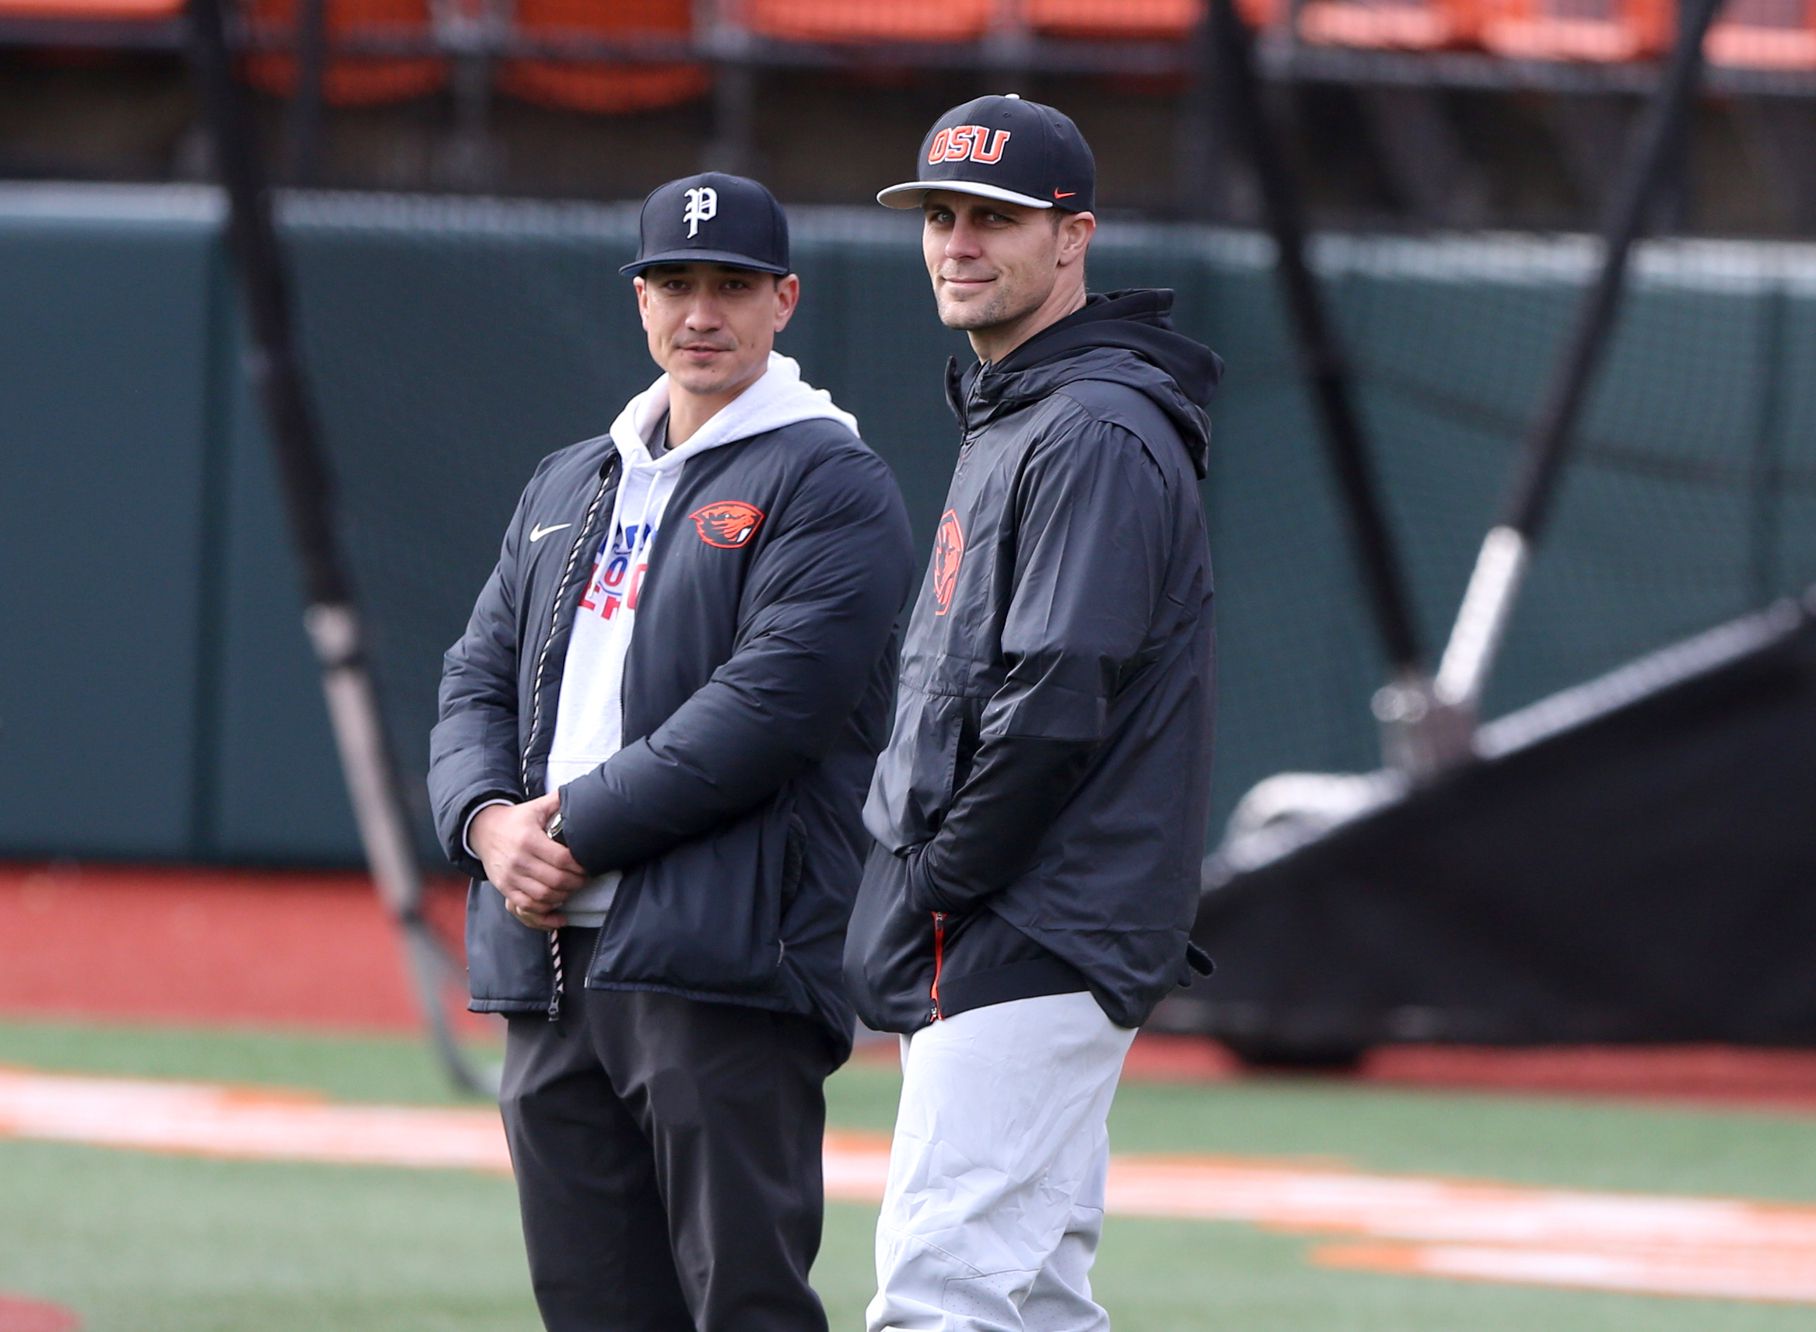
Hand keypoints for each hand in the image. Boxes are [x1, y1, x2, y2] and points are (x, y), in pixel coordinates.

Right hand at [470, 793, 586, 930]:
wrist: (482, 830)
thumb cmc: (516, 820)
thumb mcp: (535, 807)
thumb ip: (557, 801)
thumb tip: (580, 792)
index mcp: (529, 839)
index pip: (562, 858)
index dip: (580, 866)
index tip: (589, 866)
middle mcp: (518, 859)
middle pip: (555, 879)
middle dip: (576, 883)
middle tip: (584, 879)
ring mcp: (510, 876)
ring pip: (543, 895)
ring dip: (563, 895)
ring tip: (571, 889)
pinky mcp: (504, 887)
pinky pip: (527, 905)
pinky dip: (545, 908)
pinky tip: (556, 902)